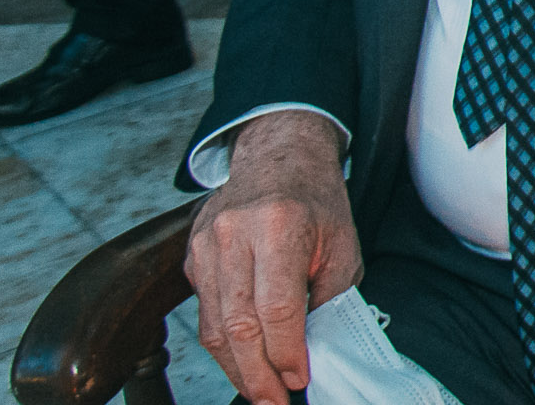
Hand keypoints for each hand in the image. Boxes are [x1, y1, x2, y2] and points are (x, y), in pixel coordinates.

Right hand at [183, 110, 360, 404]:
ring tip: (260, 392)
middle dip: (257, 375)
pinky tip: (243, 362)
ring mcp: (207, 243)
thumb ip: (329, 297)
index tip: (299, 378)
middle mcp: (236, 233)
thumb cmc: (317, 200)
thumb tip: (316, 352)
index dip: (287, 352)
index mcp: (281, 225)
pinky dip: (223, 345)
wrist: (279, 154)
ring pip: (212, 326)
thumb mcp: (342, 242)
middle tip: (276, 402)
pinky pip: (204, 313)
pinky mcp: (192, 254)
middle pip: (238, 324)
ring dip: (236, 369)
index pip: (277, 307)